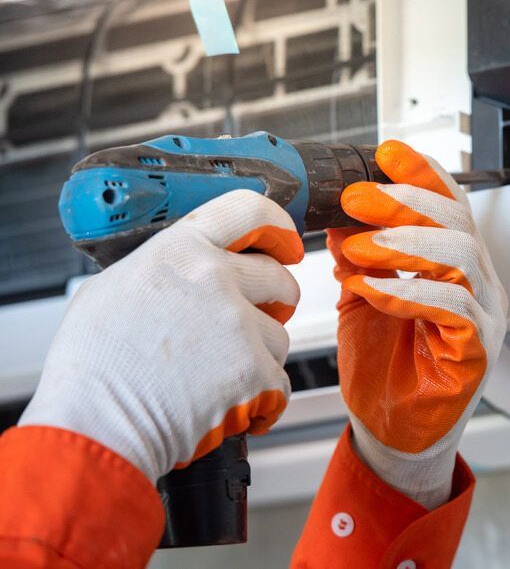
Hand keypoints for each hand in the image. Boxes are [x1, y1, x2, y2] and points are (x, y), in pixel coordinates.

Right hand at [20, 190, 303, 482]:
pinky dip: (262, 399)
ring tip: (215, 376)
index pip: (248, 211)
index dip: (276, 227)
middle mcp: (214, 279)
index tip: (285, 242)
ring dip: (259, 356)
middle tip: (247, 325)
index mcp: (179, 250)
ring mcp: (237, 325)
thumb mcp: (110, 289)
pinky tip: (228, 404)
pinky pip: (280, 381)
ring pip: (279, 334)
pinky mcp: (254, 371)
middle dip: (272, 303)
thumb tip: (186, 267)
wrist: (94, 429)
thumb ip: (161, 268)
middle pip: (279, 278)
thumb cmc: (92, 369)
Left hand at [328, 140, 507, 508]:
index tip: (387, 153)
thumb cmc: (383, 367)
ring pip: (461, 257)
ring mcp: (484, 315)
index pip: (448, 206)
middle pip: (457, 222)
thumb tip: (340, 215)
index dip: (422, 175)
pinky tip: (370, 289)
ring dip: (404, 244)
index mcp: (454, 265)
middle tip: (356, 198)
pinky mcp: (478, 349)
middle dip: (406, 202)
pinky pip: (452, 307)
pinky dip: (407, 292)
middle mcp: (477, 283)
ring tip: (358, 248)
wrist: (391, 430)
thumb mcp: (361, 295)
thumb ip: (357, 255)